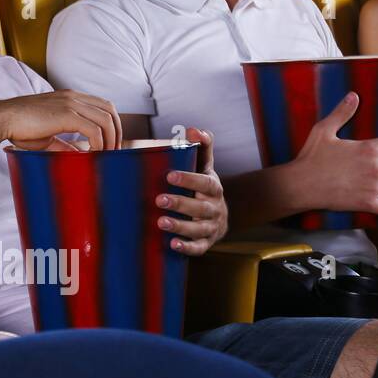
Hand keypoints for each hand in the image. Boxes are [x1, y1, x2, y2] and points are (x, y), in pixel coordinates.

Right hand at [0, 89, 121, 150]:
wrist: (1, 119)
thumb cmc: (19, 127)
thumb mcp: (47, 135)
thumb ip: (64, 143)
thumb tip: (77, 155)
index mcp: (69, 98)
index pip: (102, 106)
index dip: (112, 125)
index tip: (109, 144)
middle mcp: (73, 97)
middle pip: (110, 111)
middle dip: (116, 132)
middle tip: (113, 151)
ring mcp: (70, 104)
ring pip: (106, 120)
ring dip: (110, 140)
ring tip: (104, 155)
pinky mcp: (66, 115)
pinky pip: (94, 130)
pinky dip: (99, 144)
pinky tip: (92, 154)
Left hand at [157, 127, 226, 255]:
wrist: (217, 216)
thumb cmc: (203, 187)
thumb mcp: (204, 167)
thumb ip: (201, 148)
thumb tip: (194, 129)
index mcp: (213, 187)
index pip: (204, 182)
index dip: (189, 179)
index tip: (170, 175)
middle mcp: (215, 207)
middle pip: (201, 207)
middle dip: (181, 203)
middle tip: (160, 199)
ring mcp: (212, 226)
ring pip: (199, 229)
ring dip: (181, 226)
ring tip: (160, 222)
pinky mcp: (206, 242)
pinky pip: (199, 248)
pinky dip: (187, 247)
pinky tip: (172, 244)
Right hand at [287, 92, 377, 213]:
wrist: (299, 185)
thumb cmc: (310, 157)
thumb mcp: (323, 130)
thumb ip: (342, 113)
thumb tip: (354, 95)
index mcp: (369, 148)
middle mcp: (375, 167)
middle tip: (377, 166)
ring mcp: (374, 187)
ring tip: (377, 178)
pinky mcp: (368, 203)